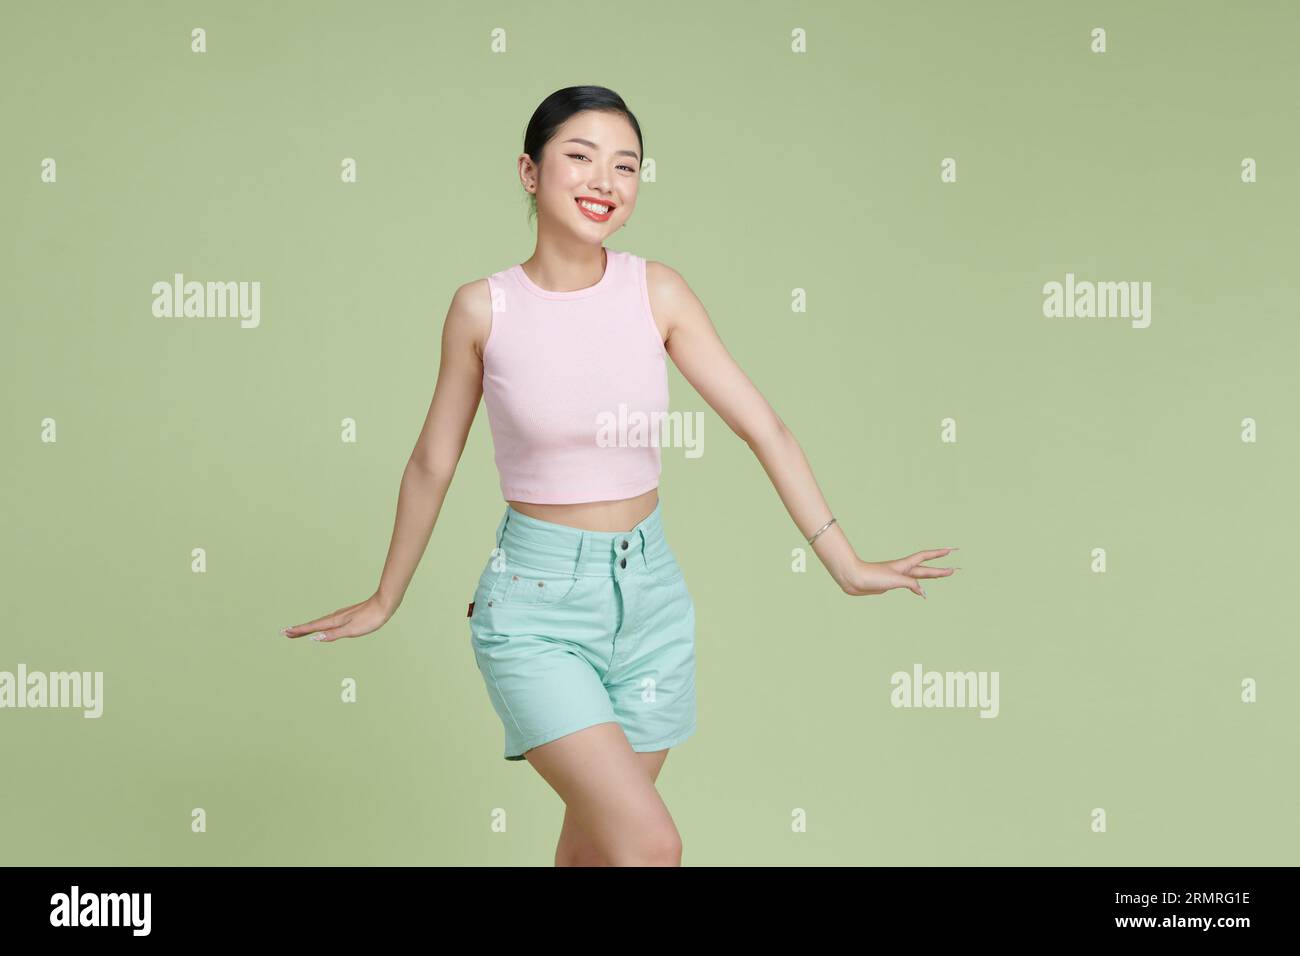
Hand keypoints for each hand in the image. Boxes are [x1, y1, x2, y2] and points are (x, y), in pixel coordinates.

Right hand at [281, 593, 392, 642]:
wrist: (384, 605)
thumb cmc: (370, 618)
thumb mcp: (352, 630)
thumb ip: (333, 634)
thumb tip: (315, 638)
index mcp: (335, 621)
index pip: (313, 627)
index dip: (299, 631)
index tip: (285, 632)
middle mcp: (336, 617)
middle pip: (314, 625)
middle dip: (300, 629)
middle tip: (286, 633)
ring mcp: (342, 615)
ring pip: (321, 622)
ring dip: (309, 627)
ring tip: (300, 631)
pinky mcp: (348, 615)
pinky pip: (329, 621)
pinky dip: (320, 625)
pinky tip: (323, 626)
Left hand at [839, 548, 957, 597]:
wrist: (853, 578)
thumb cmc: (872, 576)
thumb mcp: (895, 580)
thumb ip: (911, 584)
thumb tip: (923, 592)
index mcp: (904, 565)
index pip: (926, 557)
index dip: (939, 553)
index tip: (952, 550)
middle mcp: (903, 569)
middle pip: (926, 568)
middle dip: (941, 569)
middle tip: (956, 570)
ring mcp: (897, 576)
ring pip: (919, 576)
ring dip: (932, 576)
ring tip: (944, 575)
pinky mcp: (891, 584)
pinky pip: (910, 585)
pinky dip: (918, 588)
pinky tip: (921, 592)